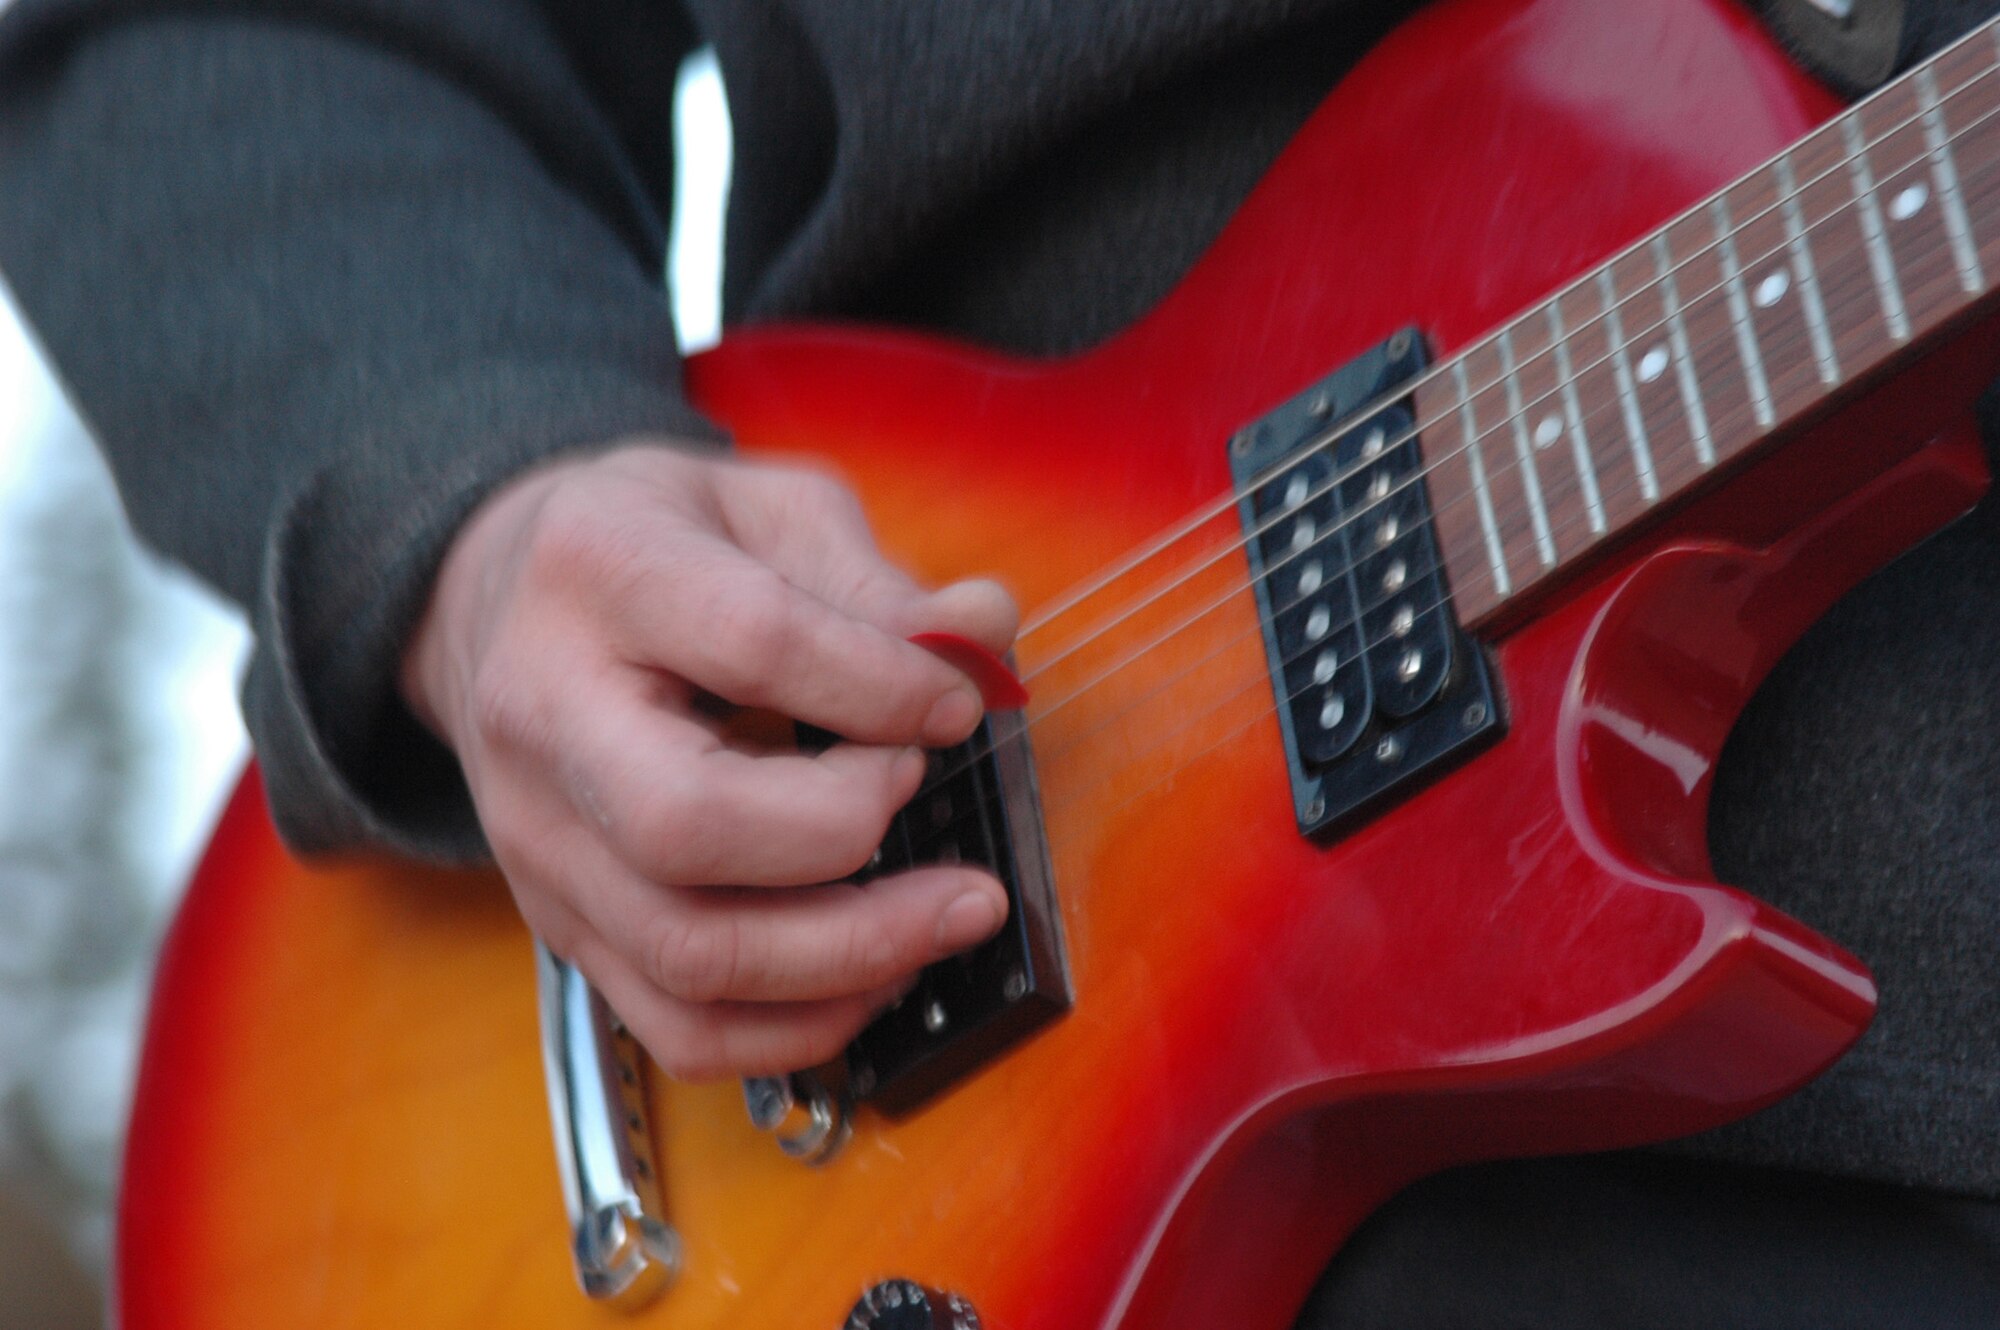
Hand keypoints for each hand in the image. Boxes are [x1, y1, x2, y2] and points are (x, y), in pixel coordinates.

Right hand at [401, 440, 1018, 1079]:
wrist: (498, 602)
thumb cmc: (653, 547)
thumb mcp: (763, 511)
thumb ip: (874, 577)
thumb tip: (983, 633)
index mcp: (600, 569)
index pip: (754, 645)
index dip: (882, 686)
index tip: (956, 704)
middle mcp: (544, 715)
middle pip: (686, 826)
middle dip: (848, 833)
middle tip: (929, 789)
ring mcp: (540, 839)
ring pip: (690, 953)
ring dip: (851, 953)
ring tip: (952, 910)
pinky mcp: (561, 924)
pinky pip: (680, 1029)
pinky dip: (799, 1025)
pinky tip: (877, 972)